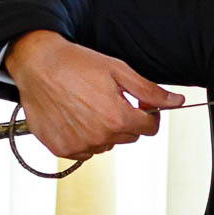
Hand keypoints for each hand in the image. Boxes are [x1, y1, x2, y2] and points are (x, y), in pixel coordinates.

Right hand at [5, 30, 183, 160]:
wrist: (37, 64)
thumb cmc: (76, 64)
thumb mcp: (118, 71)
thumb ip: (149, 91)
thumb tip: (177, 101)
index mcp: (118, 118)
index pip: (149, 129)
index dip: (148, 114)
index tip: (138, 103)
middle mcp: (100, 137)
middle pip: (129, 137)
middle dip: (125, 120)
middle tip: (108, 99)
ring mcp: (80, 145)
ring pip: (106, 144)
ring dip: (103, 130)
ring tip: (87, 105)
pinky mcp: (61, 149)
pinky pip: (84, 151)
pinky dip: (82, 137)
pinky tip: (73, 117)